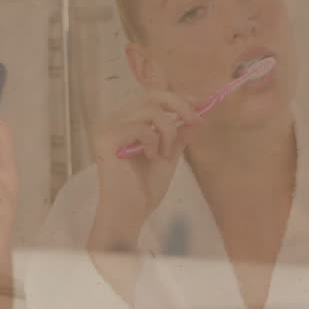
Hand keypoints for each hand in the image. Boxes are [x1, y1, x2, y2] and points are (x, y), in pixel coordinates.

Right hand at [89, 91, 202, 249]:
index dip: (179, 97)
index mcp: (126, 122)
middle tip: (197, 121)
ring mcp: (108, 127)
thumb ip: (179, 136)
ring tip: (165, 154)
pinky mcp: (106, 138)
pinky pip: (140, 127)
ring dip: (167, 131)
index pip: (153, 98)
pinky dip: (153, 141)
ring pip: (150, 109)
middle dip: (180, 106)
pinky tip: (151, 158)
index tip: (203, 102)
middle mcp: (114, 120)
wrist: (130, 212)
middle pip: (151, 96)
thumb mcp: (169, 156)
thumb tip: (197, 118)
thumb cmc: (144, 190)